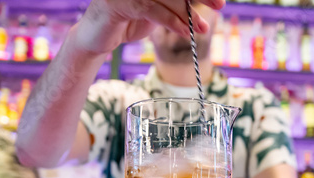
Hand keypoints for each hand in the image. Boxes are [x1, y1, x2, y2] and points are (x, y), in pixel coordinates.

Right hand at [73, 0, 224, 54]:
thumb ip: (175, 2)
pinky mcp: (119, 3)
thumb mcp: (156, 9)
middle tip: (219, 5)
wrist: (95, 38)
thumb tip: (206, 1)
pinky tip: (185, 32)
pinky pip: (151, 9)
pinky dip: (172, 21)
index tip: (217, 0)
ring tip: (202, 28)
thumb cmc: (127, 21)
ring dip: (187, 13)